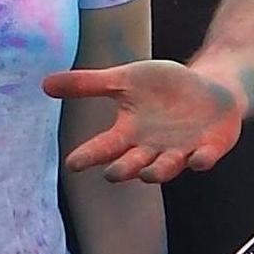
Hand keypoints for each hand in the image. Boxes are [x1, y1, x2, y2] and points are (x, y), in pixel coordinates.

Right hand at [45, 59, 244, 182]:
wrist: (210, 89)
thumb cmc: (164, 87)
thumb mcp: (125, 80)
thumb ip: (88, 84)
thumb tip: (44, 84)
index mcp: (129, 133)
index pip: (103, 147)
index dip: (89, 156)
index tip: (73, 164)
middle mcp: (152, 148)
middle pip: (133, 164)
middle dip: (124, 170)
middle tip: (112, 173)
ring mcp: (181, 151)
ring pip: (166, 168)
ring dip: (158, 171)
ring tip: (149, 173)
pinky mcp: (208, 149)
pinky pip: (204, 159)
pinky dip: (201, 160)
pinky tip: (197, 159)